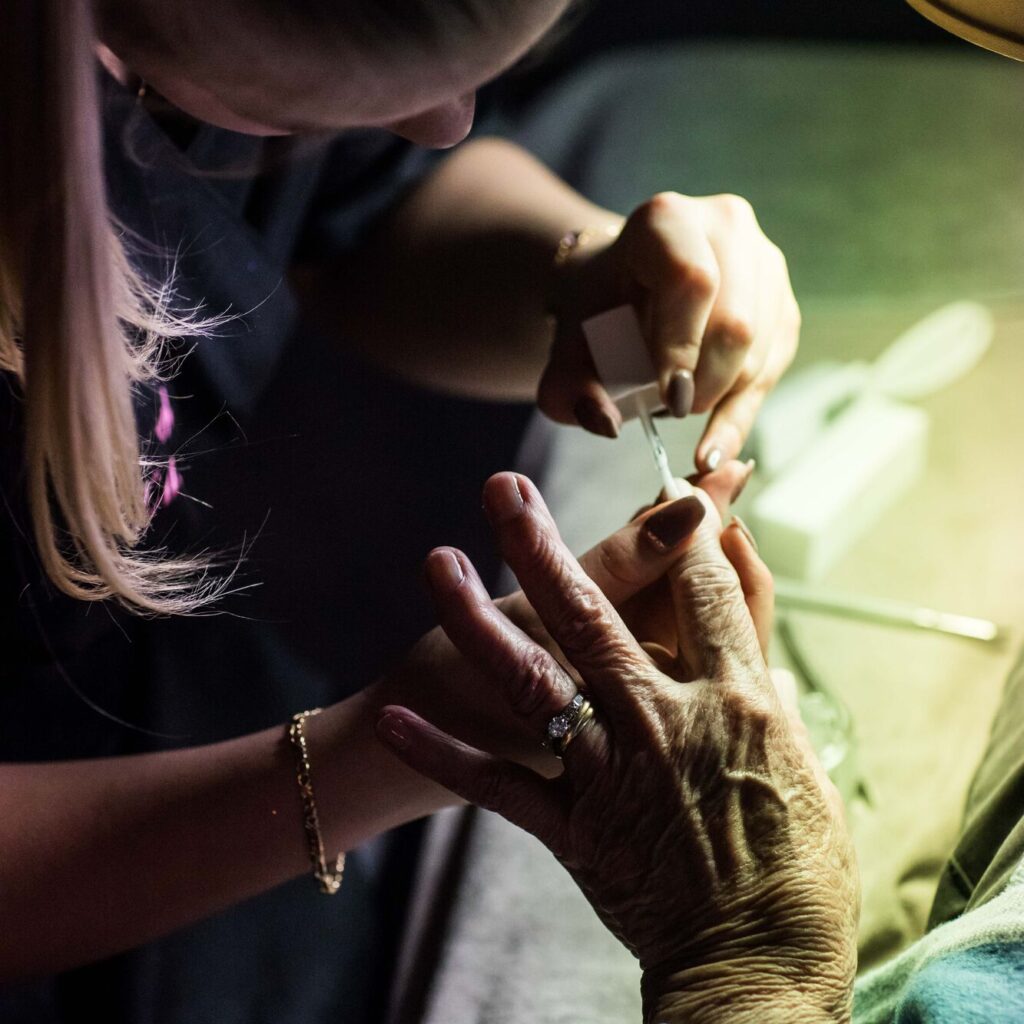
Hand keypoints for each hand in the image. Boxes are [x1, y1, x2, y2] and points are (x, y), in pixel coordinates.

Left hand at [376, 472, 856, 1022]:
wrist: (758, 970)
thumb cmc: (799, 870)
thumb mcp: (806, 766)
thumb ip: (771, 691)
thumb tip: (752, 629)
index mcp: (739, 702)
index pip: (704, 592)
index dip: (684, 531)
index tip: (659, 489)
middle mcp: (667, 722)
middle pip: (596, 614)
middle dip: (544, 545)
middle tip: (502, 490)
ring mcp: (612, 773)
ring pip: (532, 679)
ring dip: (479, 620)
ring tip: (437, 563)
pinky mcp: (574, 828)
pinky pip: (497, 784)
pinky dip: (443, 752)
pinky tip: (395, 719)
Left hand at [540, 193, 799, 471]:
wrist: (622, 287)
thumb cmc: (597, 313)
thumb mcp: (569, 347)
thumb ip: (571, 388)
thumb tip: (604, 423)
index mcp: (667, 219)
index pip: (691, 281)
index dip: (683, 345)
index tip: (668, 398)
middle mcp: (726, 225)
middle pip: (735, 322)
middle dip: (705, 384)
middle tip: (671, 411)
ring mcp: (763, 259)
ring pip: (760, 347)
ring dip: (723, 395)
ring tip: (680, 405)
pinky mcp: (782, 298)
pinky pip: (774, 362)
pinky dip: (743, 405)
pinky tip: (716, 434)